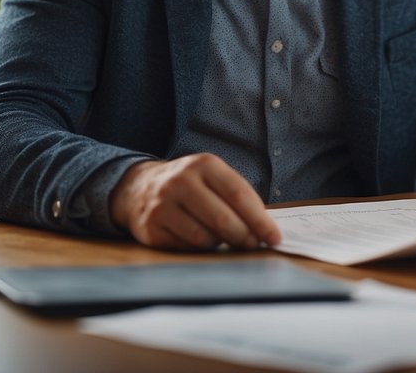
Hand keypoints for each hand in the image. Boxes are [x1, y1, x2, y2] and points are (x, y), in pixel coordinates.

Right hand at [108, 154, 281, 250]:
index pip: (239, 195)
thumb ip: (239, 198)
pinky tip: (201, 241)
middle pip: (223, 219)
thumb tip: (266, 231)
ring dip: (221, 245)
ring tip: (224, 240)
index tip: (275, 238)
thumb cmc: (191, 186)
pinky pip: (185, 248)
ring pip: (204, 238)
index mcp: (204, 164)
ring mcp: (162, 204)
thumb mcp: (213, 178)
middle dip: (244, 238)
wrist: (141, 187)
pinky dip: (200, 250)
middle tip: (253, 246)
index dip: (260, 220)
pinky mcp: (151, 227)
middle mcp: (181, 181)